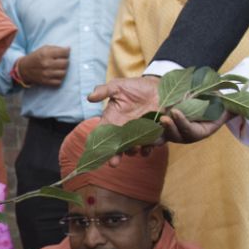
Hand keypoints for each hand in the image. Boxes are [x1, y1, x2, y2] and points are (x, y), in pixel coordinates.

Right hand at [19, 45, 69, 87]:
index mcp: (46, 53)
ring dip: (63, 70)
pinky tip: (56, 74)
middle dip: (65, 61)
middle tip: (61, 61)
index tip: (64, 53)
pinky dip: (59, 78)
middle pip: (66, 63)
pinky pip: (59, 81)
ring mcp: (46, 74)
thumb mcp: (44, 48)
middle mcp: (46, 64)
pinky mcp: (46, 82)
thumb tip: (68, 49)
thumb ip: (56, 48)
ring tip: (59, 68)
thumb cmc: (36, 57)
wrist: (24, 69)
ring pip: (64, 73)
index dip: (66, 52)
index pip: (65, 52)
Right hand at [86, 76, 225, 144]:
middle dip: (114, 157)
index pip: (102, 136)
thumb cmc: (136, 87)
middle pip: (116, 148)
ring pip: (133, 149)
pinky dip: (149, 148)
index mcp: (113, 121)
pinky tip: (149, 145)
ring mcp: (138, 135)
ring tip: (136, 147)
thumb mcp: (119, 86)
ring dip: (133, 151)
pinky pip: (150, 146)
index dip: (98, 146)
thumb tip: (89, 97)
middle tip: (114, 162)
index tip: (96, 153)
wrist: (159, 87)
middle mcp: (124, 131)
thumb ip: (104, 90)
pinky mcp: (153, 135)